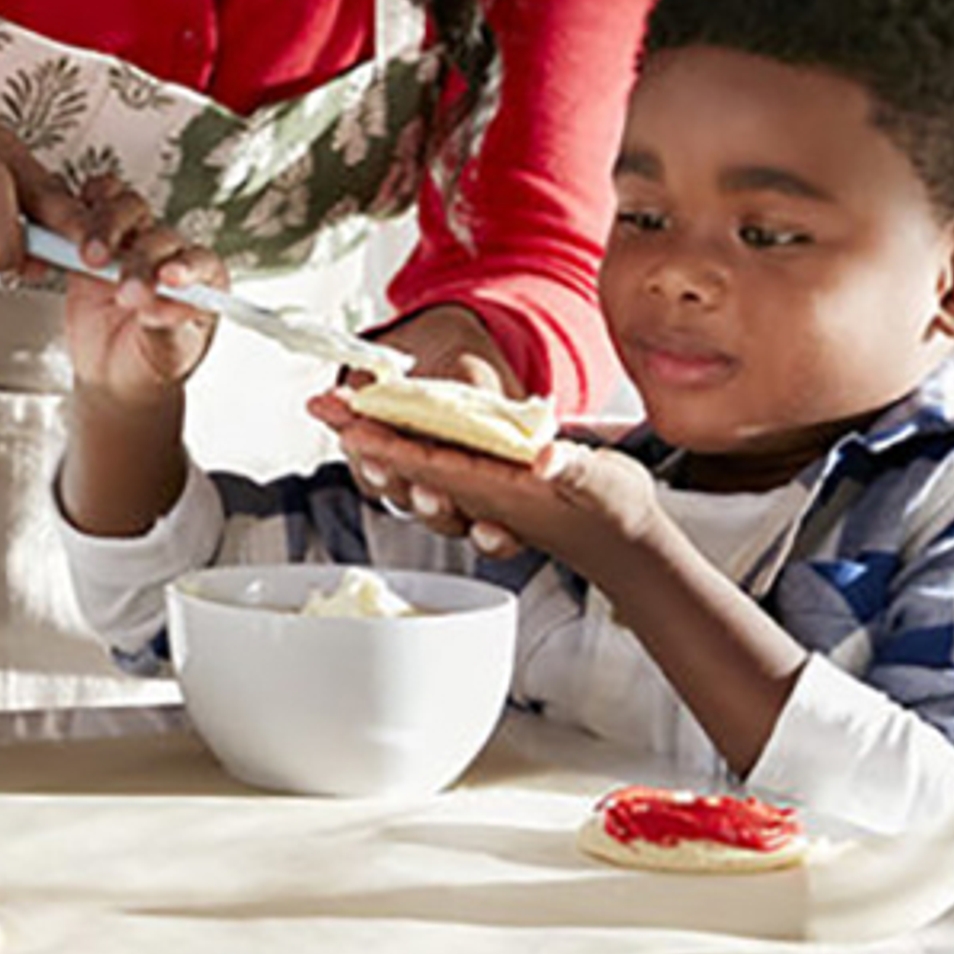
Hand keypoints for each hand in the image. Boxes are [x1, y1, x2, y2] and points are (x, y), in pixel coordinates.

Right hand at [56, 174, 222, 403]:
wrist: (116, 373)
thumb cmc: (152, 362)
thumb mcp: (168, 355)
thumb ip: (167, 328)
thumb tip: (160, 306)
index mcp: (200, 277)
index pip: (199, 259)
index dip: (186, 266)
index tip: (168, 279)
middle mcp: (166, 251)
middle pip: (158, 233)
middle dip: (139, 260)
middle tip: (126, 293)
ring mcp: (129, 241)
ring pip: (121, 207)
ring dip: (103, 227)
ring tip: (90, 259)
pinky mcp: (92, 240)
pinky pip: (84, 211)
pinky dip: (71, 216)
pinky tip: (62, 236)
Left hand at [331, 419, 662, 576]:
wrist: (629, 545)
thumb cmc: (615, 514)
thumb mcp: (600, 484)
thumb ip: (572, 471)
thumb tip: (544, 457)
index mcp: (495, 491)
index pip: (426, 463)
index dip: (384, 441)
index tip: (346, 420)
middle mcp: (478, 496)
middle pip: (406, 464)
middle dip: (364, 437)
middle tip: (325, 408)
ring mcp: (481, 493)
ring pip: (417, 468)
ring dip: (381, 443)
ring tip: (345, 417)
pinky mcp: (491, 487)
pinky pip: (439, 465)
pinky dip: (409, 447)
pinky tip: (387, 434)